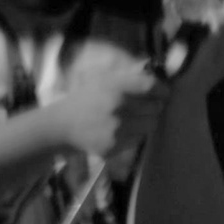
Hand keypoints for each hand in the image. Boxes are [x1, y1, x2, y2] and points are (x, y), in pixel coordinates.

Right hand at [39, 50, 164, 159]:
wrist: (61, 125)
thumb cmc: (86, 99)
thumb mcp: (104, 80)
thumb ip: (131, 78)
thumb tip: (161, 81)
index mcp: (116, 86)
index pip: (152, 87)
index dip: (162, 90)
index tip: (163, 94)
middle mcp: (118, 106)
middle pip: (156, 107)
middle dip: (153, 107)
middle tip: (144, 108)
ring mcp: (116, 128)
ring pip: (150, 125)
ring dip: (145, 122)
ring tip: (131, 119)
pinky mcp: (113, 145)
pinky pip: (138, 139)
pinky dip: (134, 135)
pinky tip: (120, 131)